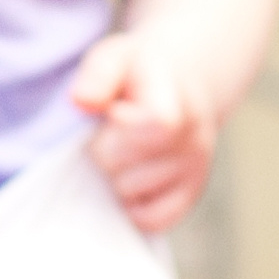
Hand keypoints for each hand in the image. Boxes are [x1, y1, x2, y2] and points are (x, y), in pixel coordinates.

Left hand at [71, 33, 220, 233]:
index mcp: (180, 99)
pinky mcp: (190, 198)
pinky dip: (131, 207)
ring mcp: (196, 171)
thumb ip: (98, 73)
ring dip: (116, 177)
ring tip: (123, 154)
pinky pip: (150, 221)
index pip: (158, 124)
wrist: (179, 89)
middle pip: (130, 164)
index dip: (121, 124)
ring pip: (133, 194)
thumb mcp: (116, 57)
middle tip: (111, 135)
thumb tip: (82, 101)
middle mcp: (196, 137)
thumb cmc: (137, 76)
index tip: (113, 111)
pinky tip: (131, 179)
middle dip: (106, 151)